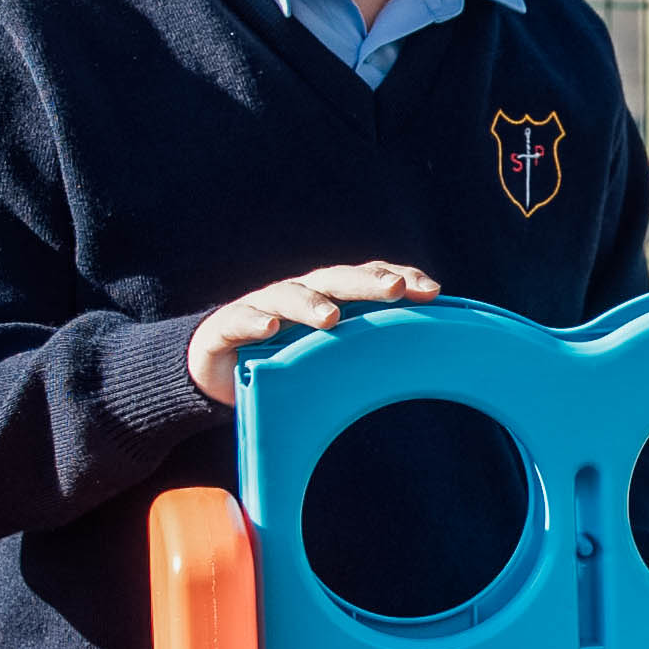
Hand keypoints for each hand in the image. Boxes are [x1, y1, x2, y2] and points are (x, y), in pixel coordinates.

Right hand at [186, 260, 441, 408]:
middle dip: (367, 282)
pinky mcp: (226, 327)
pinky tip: (269, 326)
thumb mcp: (327, 358)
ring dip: (311, 303)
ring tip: (331, 316)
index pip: (368, 279)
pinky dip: (254, 321)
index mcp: (329, 298)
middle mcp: (299, 295)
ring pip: (289, 295)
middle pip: (336, 280)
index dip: (399, 278)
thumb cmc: (282, 359)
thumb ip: (365, 355)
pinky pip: (240, 320)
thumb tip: (425, 369)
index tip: (432, 292)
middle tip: (395, 289)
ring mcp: (261, 307)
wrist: (216, 367)